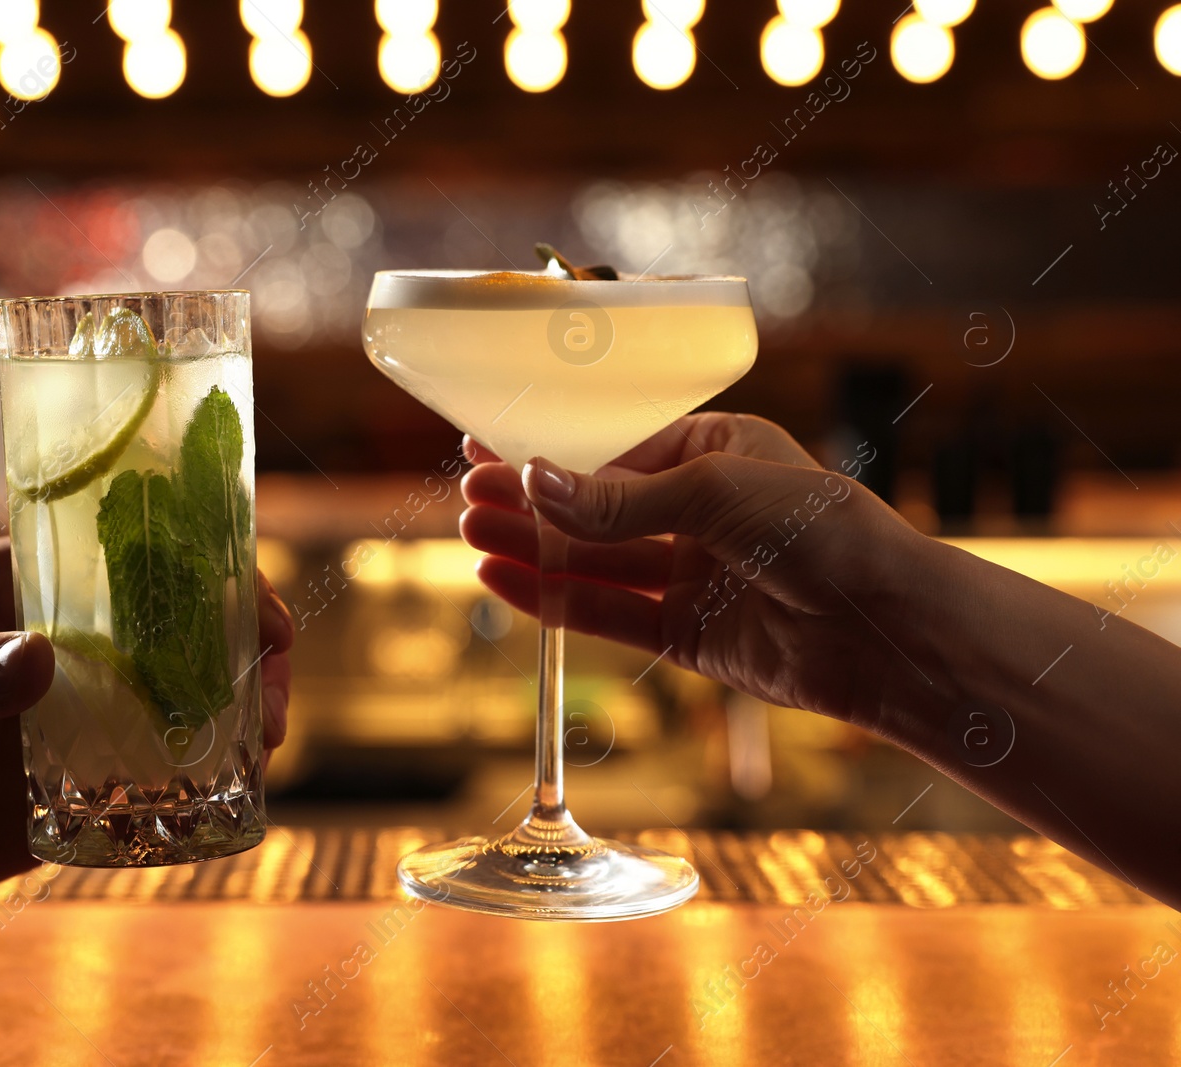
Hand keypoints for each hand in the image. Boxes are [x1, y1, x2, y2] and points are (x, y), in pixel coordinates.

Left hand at [0, 538, 293, 924]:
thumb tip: (45, 666)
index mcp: (26, 592)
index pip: (137, 562)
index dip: (213, 577)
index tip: (261, 616)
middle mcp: (65, 651)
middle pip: (182, 636)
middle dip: (245, 656)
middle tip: (275, 700)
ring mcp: (72, 725)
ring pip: (180, 710)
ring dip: (234, 722)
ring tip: (264, 749)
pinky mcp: (67, 796)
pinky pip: (147, 792)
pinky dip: (193, 797)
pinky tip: (225, 808)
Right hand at [459, 416, 930, 728]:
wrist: (885, 629)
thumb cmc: (822, 533)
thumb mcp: (714, 494)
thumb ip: (618, 500)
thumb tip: (534, 482)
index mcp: (713, 452)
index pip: (613, 448)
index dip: (549, 451)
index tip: (486, 444)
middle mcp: (698, 511)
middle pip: (593, 507)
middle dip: (529, 501)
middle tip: (466, 495)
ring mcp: (689, 573)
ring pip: (592, 560)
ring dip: (531, 548)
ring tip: (469, 535)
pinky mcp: (685, 632)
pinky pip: (607, 611)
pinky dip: (554, 599)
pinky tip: (504, 582)